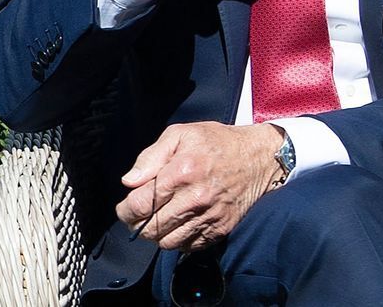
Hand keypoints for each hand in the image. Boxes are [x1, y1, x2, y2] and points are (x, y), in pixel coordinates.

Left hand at [116, 121, 285, 251]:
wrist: (257, 158)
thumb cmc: (215, 143)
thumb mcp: (180, 134)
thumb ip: (150, 156)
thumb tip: (129, 182)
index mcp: (182, 171)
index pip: (140, 204)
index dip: (125, 209)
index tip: (125, 207)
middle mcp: (195, 198)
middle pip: (151, 228)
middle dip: (137, 224)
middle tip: (137, 216)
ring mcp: (209, 217)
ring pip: (167, 242)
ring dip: (156, 235)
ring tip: (157, 220)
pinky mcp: (219, 229)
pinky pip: (188, 247)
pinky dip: (177, 240)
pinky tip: (177, 224)